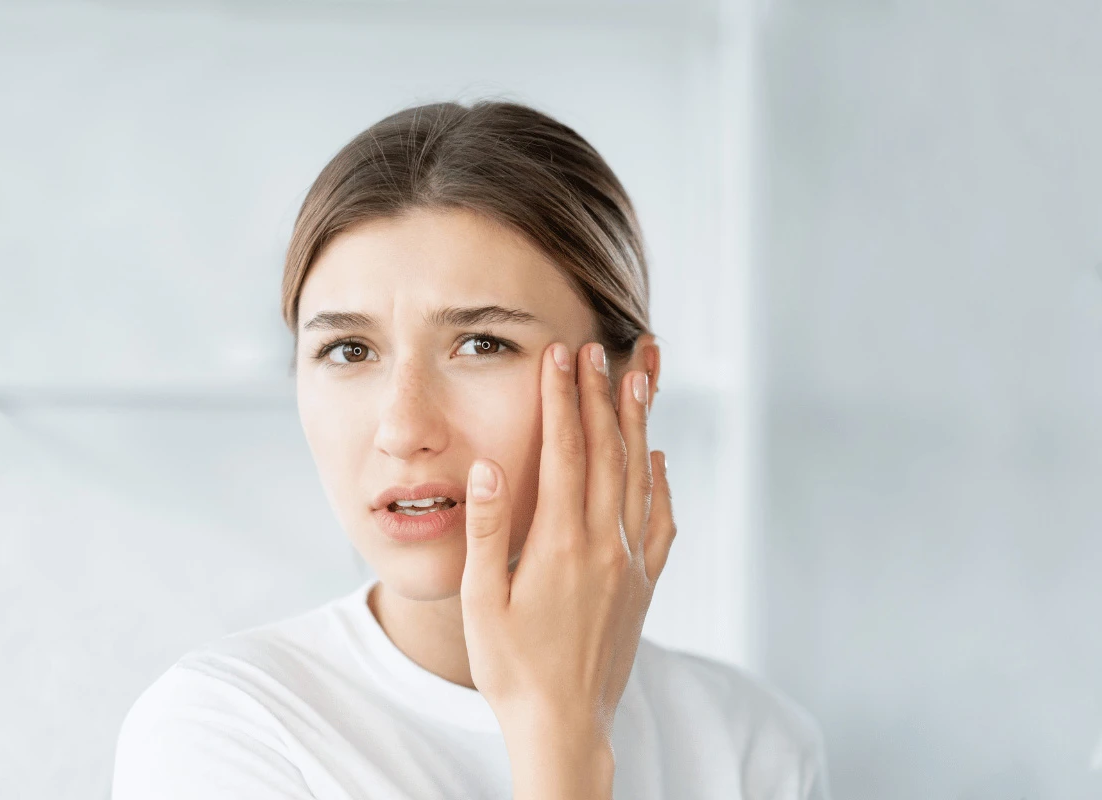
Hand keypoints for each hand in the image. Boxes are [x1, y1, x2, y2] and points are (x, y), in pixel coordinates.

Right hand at [459, 340, 676, 743]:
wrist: (565, 725)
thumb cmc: (512, 668)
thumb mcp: (484, 602)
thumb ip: (490, 531)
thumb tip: (491, 467)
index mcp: (561, 544)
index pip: (564, 451)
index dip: (562, 398)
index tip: (560, 355)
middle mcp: (604, 545)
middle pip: (606, 452)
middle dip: (600, 395)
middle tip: (598, 349)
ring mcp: (631, 564)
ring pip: (640, 477)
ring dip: (637, 424)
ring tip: (639, 378)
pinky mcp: (644, 584)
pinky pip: (660, 520)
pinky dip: (660, 482)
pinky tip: (658, 458)